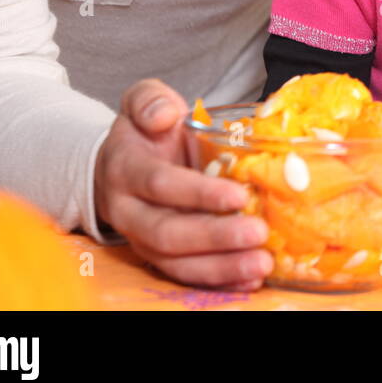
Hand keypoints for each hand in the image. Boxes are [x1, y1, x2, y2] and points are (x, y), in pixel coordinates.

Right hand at [94, 78, 272, 291]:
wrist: (120, 164)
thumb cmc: (144, 133)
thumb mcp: (143, 102)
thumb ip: (149, 100)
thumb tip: (166, 115)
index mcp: (126, 170)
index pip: (160, 184)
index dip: (198, 193)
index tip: (238, 195)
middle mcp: (129, 211)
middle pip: (168, 232)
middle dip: (214, 237)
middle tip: (258, 232)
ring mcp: (142, 240)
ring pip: (176, 262)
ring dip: (220, 267)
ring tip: (261, 264)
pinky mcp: (160, 258)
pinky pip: (185, 276)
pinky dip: (219, 281)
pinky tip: (250, 279)